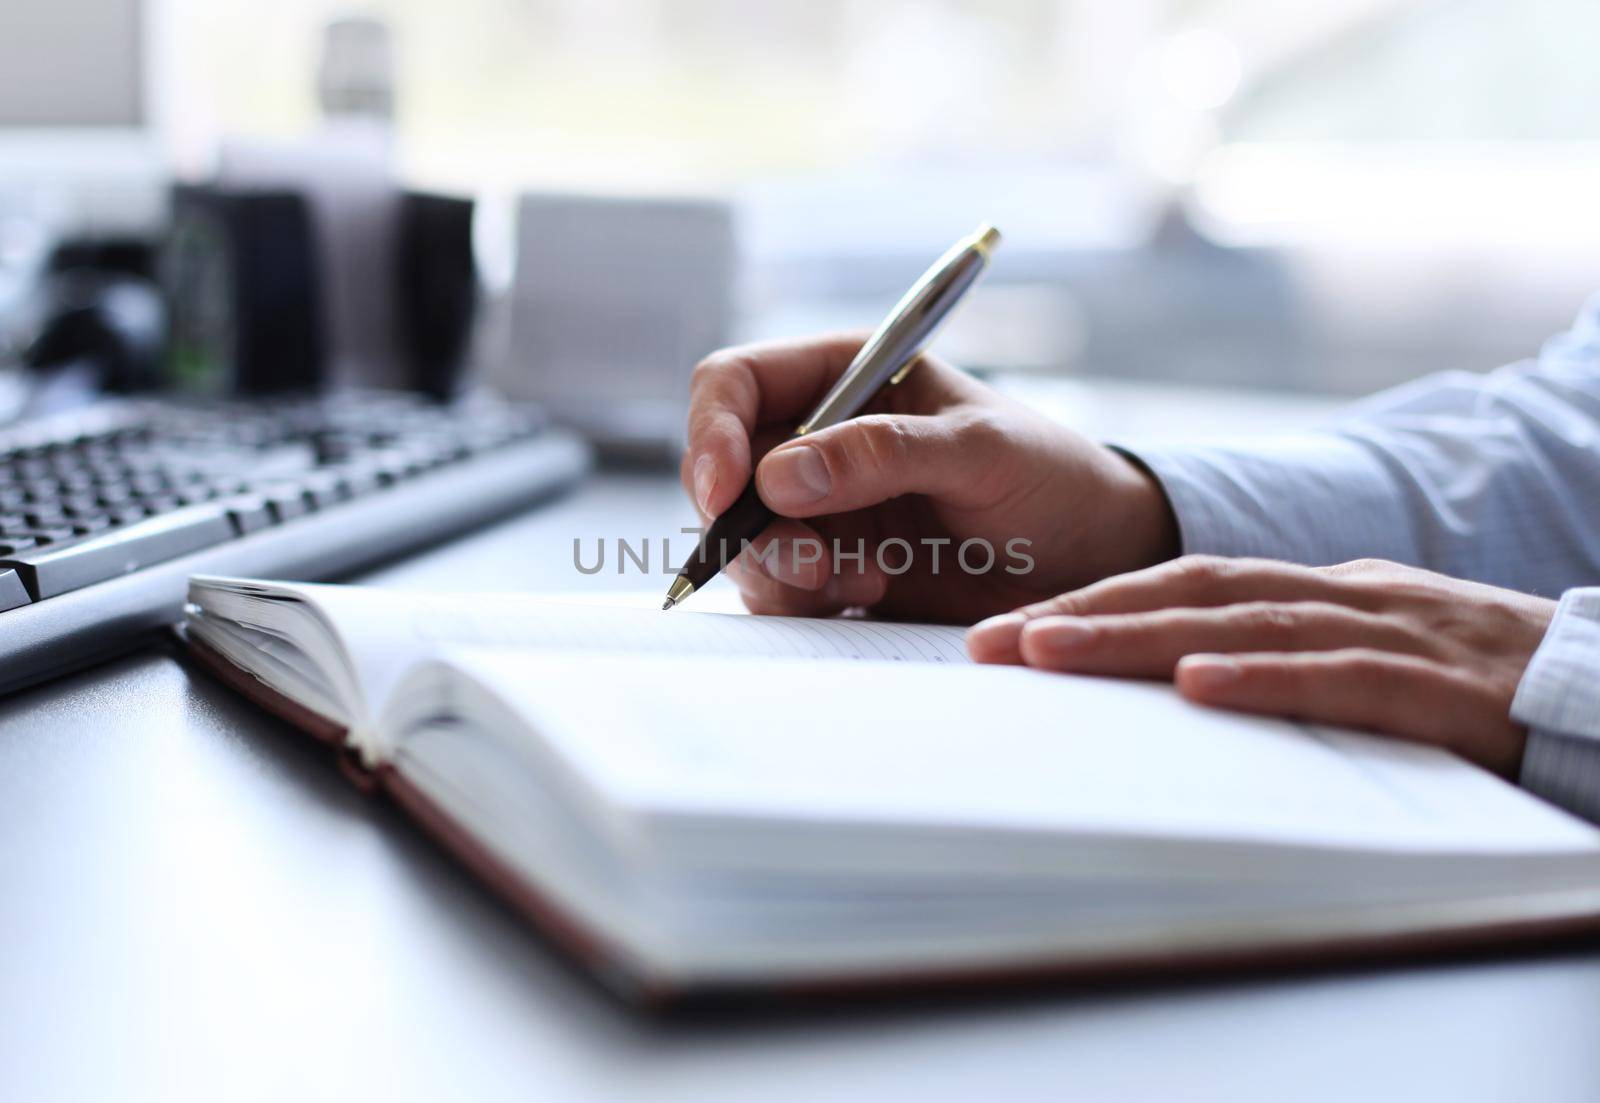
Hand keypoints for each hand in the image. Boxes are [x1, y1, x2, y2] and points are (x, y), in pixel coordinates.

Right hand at [682, 333, 1178, 622]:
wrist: (1091, 559)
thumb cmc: (1049, 476)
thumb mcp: (980, 449)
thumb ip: (885, 454)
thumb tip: (781, 475)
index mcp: (841, 377)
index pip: (735, 383)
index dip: (712, 431)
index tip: (723, 491)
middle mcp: (816, 439)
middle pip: (725, 472)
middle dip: (747, 524)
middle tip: (812, 566)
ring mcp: (820, 510)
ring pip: (744, 540)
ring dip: (780, 570)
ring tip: (861, 582)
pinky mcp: (833, 571)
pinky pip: (779, 590)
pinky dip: (806, 602)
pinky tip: (872, 592)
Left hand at [967, 556, 1557, 776]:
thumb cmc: (1475, 681)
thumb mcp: (1368, 656)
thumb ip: (1285, 658)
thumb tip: (1180, 686)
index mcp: (1319, 587)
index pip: (1184, 583)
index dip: (1093, 603)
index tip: (1006, 635)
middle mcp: (1343, 593)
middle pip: (1192, 591)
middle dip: (1083, 616)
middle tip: (987, 646)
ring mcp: (1393, 629)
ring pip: (1247, 622)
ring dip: (1139, 638)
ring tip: (1049, 655)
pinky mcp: (1444, 684)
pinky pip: (1343, 677)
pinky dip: (1267, 678)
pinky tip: (1199, 688)